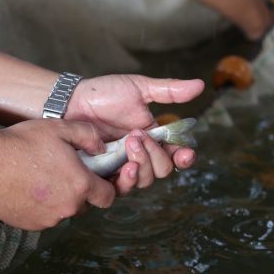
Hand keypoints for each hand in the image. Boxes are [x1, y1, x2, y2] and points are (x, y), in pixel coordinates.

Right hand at [0, 119, 114, 229]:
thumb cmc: (20, 144)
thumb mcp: (59, 128)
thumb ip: (88, 136)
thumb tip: (101, 148)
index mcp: (80, 185)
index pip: (109, 196)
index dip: (105, 186)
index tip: (95, 178)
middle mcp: (68, 207)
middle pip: (85, 205)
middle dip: (79, 191)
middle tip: (61, 172)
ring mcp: (48, 220)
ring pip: (63, 211)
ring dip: (59, 199)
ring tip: (40, 178)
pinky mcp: (31, 225)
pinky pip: (44, 217)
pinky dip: (40, 206)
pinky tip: (27, 188)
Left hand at [65, 74, 201, 186]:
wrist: (72, 101)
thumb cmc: (103, 94)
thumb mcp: (138, 88)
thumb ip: (169, 91)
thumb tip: (201, 85)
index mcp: (153, 137)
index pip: (176, 155)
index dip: (184, 158)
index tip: (185, 153)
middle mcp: (140, 155)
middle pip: (163, 170)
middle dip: (156, 155)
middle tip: (137, 135)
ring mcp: (122, 166)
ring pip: (145, 180)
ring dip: (142, 164)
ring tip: (129, 143)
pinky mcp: (105, 174)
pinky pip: (121, 188)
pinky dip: (127, 179)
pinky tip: (123, 165)